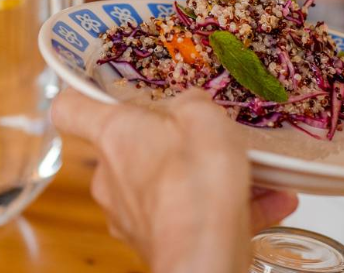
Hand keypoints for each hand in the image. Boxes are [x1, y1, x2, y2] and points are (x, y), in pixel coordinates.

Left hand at [52, 89, 298, 272]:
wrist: (204, 254)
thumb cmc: (195, 181)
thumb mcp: (203, 116)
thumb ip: (193, 103)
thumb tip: (192, 105)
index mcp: (113, 135)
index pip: (70, 109)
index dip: (80, 96)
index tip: (94, 89)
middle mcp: (112, 177)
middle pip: (126, 149)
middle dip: (166, 141)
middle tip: (202, 133)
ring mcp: (131, 215)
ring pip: (165, 186)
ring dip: (203, 176)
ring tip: (250, 170)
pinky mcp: (158, 242)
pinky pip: (193, 216)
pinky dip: (230, 207)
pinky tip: (274, 199)